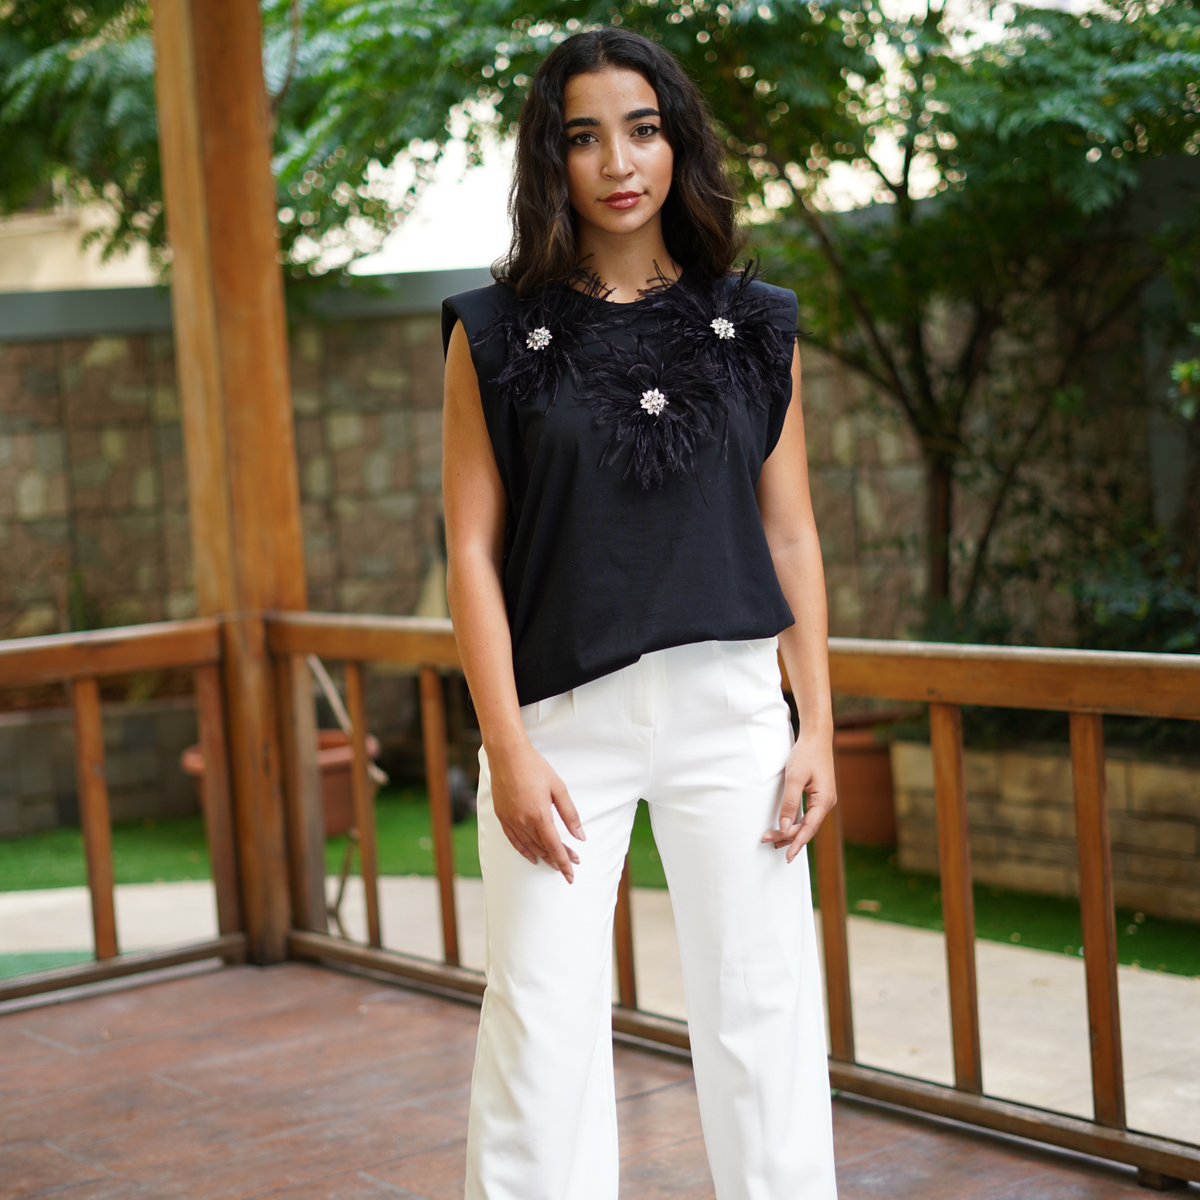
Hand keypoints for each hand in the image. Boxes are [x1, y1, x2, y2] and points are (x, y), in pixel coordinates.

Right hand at [485, 738, 584, 882]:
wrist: (508, 755)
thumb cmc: (535, 768)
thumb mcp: (558, 788)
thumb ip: (570, 815)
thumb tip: (580, 836)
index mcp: (540, 815)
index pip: (554, 846)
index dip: (564, 861)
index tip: (572, 872)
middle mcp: (524, 822)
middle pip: (543, 848)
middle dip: (558, 859)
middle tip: (570, 866)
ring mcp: (511, 821)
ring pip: (529, 847)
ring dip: (543, 857)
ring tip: (555, 863)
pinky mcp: (501, 817)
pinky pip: (514, 841)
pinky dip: (524, 851)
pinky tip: (533, 857)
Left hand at [762, 729, 836, 862]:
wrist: (816, 737)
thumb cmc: (806, 754)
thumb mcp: (794, 778)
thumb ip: (789, 803)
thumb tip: (784, 826)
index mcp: (824, 801)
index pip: (808, 828)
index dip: (796, 843)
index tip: (787, 856)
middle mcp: (826, 803)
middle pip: (807, 828)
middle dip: (787, 836)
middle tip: (767, 840)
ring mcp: (823, 800)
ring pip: (807, 822)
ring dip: (790, 831)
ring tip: (773, 840)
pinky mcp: (818, 795)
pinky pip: (807, 814)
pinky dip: (795, 822)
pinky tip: (785, 826)